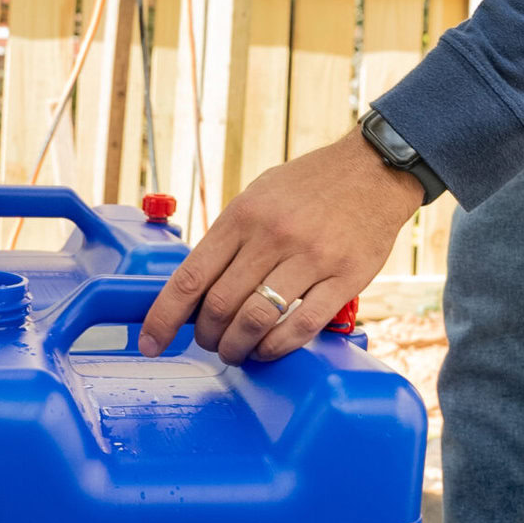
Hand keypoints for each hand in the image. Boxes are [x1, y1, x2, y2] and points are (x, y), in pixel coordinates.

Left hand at [139, 129, 423, 362]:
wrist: (373, 170)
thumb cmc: (309, 186)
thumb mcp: (258, 196)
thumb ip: (229, 238)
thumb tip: (194, 286)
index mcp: (243, 215)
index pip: (191, 277)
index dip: (164, 317)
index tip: (150, 343)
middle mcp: (273, 235)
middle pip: (220, 306)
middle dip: (206, 337)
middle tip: (209, 343)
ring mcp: (311, 257)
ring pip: (257, 320)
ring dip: (238, 347)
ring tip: (237, 352)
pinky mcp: (345, 276)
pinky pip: (302, 325)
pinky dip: (277, 347)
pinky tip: (269, 349)